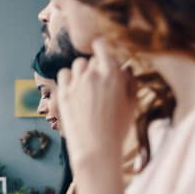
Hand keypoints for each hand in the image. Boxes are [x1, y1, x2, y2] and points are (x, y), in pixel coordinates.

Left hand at [57, 39, 134, 170]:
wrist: (95, 148)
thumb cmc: (117, 128)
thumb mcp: (131, 103)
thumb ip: (129, 82)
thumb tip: (126, 67)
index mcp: (112, 74)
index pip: (102, 46)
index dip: (101, 47)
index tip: (102, 51)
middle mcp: (92, 75)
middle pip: (91, 59)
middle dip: (95, 66)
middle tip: (100, 82)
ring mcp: (75, 84)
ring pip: (77, 65)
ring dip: (82, 71)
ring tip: (87, 86)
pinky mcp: (63, 93)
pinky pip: (64, 74)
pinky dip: (69, 78)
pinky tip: (75, 88)